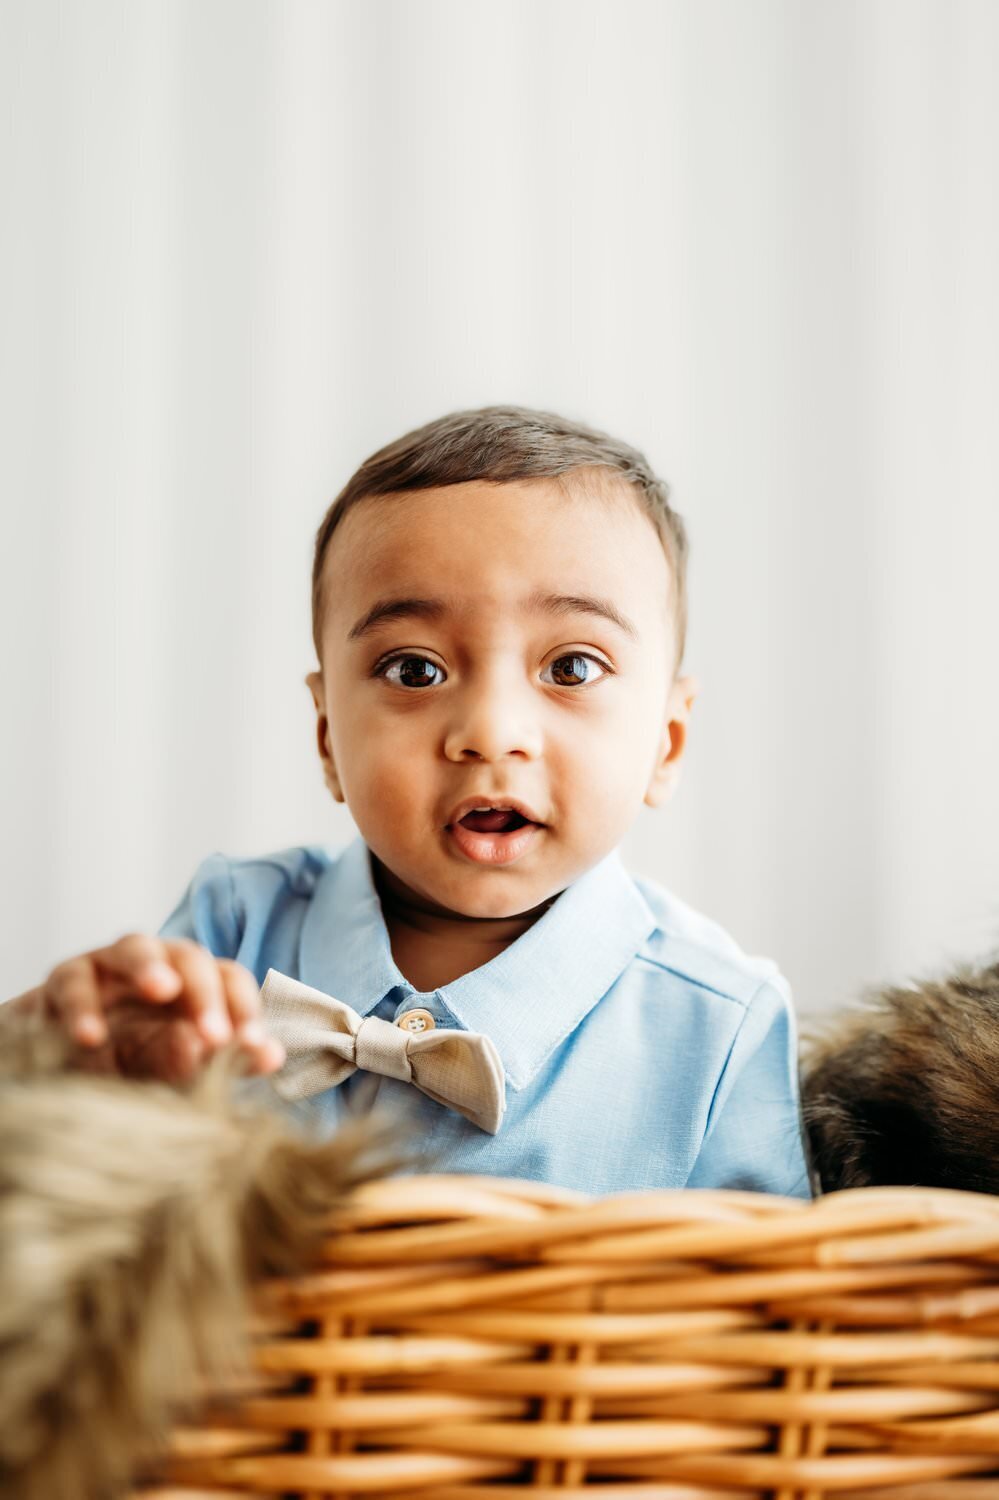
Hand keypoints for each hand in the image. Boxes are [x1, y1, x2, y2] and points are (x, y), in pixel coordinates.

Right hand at [18, 935, 285, 1082]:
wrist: (60, 1067)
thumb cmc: (128, 1062)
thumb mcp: (174, 1069)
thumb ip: (217, 1063)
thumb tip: (269, 1055)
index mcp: (193, 984)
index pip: (230, 979)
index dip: (245, 1007)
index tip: (253, 1045)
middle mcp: (157, 964)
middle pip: (190, 957)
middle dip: (205, 993)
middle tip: (215, 1035)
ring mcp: (109, 966)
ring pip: (135, 947)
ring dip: (150, 965)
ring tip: (162, 988)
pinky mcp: (64, 979)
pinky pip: (74, 980)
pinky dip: (83, 1005)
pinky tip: (90, 1036)